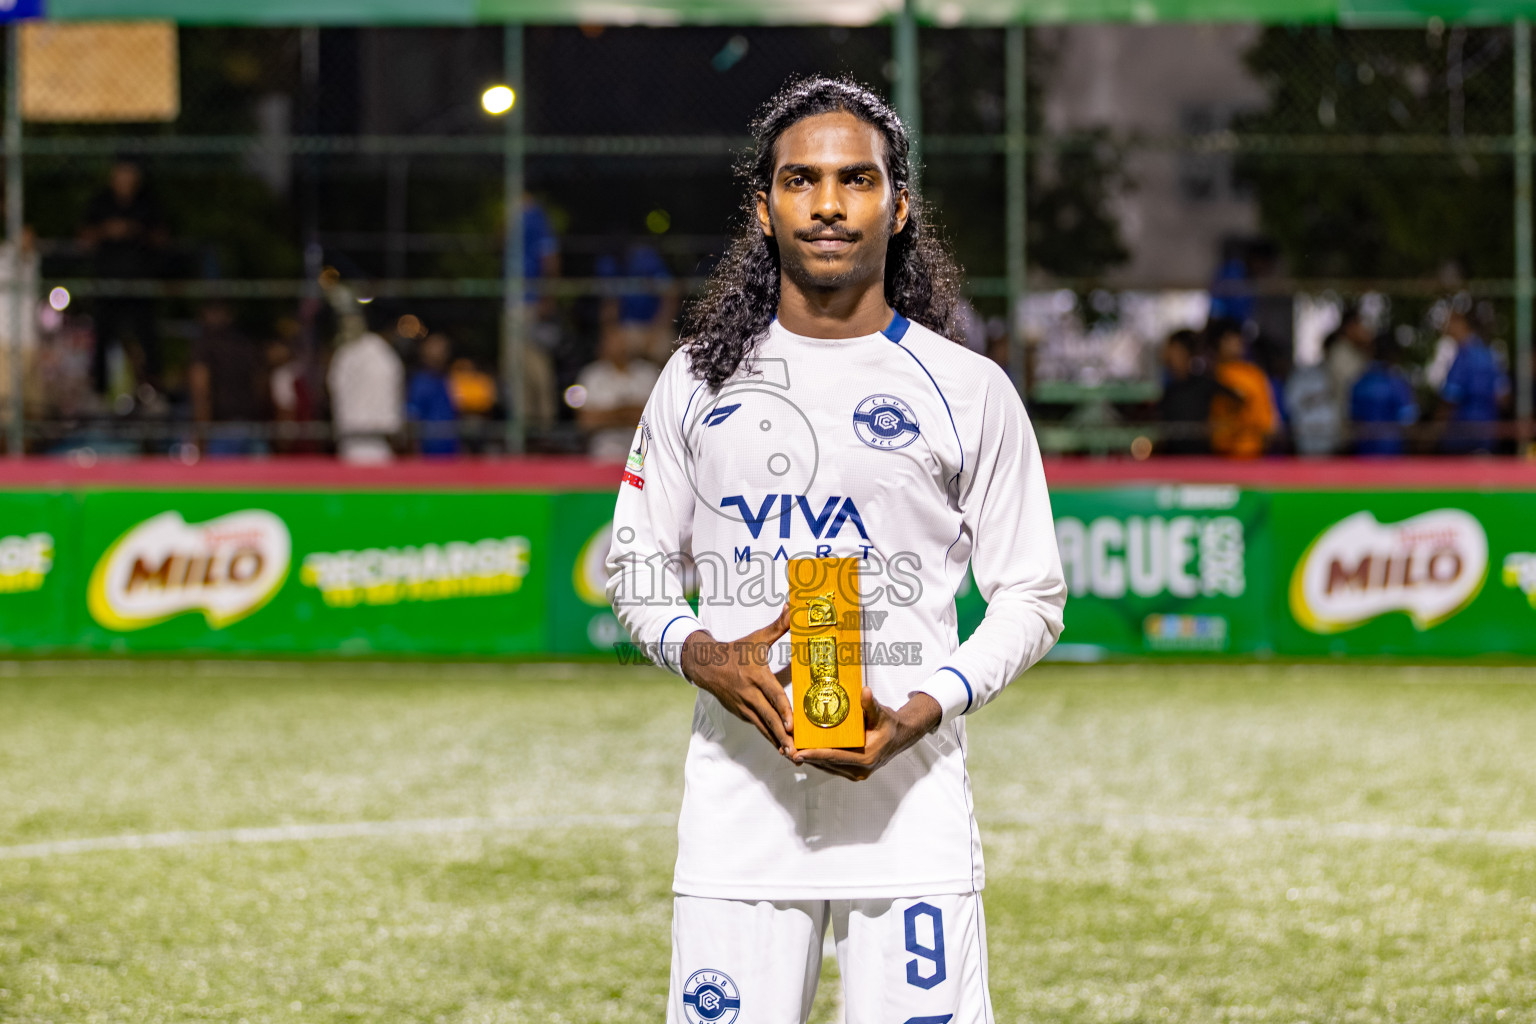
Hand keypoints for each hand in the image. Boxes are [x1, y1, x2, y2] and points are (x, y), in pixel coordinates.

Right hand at [680, 605, 793, 755]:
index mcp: (754, 675)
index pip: (771, 695)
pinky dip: (770, 739)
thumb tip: (795, 607)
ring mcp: (743, 706)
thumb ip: (779, 626)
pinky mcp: (741, 713)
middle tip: (796, 752)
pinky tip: (782, 750)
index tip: (793, 725)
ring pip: (763, 727)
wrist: (705, 665)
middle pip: (768, 717)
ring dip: (777, 742)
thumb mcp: (756, 638)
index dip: (782, 710)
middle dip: (783, 735)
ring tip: (792, 756)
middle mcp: (748, 694)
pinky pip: (758, 727)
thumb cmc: (736, 650)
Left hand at [794, 688, 940, 781]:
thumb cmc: (888, 724)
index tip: (798, 752)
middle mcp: (859, 770)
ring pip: (826, 766)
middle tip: (785, 748)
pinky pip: (830, 765)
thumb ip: (870, 705)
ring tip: (788, 749)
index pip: (835, 757)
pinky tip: (802, 750)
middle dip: (806, 756)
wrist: (898, 736)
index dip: (815, 755)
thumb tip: (864, 692)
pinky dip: (816, 758)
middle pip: (827, 764)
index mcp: (866, 758)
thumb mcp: (881, 713)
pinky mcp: (850, 770)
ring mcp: (855, 773)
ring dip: (808, 758)